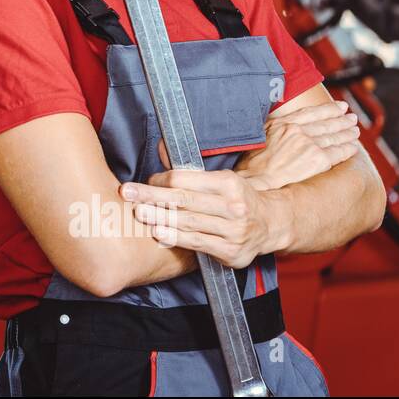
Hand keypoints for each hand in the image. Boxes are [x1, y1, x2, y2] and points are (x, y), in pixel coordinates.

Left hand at [121, 168, 280, 268]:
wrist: (272, 225)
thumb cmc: (237, 198)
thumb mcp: (220, 178)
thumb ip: (189, 171)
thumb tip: (162, 147)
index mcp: (228, 183)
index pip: (186, 180)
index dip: (161, 180)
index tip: (144, 181)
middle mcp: (233, 206)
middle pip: (183, 200)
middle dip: (152, 196)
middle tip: (126, 193)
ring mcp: (233, 231)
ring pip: (189, 223)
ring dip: (160, 218)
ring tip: (139, 214)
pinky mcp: (231, 252)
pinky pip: (197, 244)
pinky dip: (176, 239)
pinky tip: (159, 234)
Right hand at [234, 100, 360, 190]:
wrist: (255, 182)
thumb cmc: (251, 165)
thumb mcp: (258, 137)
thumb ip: (274, 129)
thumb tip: (282, 127)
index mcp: (282, 123)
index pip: (311, 113)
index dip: (328, 109)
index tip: (340, 107)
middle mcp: (297, 130)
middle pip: (326, 123)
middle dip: (341, 119)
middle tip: (352, 117)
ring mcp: (309, 144)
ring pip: (334, 136)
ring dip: (347, 132)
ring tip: (355, 130)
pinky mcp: (318, 160)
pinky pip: (338, 152)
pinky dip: (348, 148)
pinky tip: (353, 146)